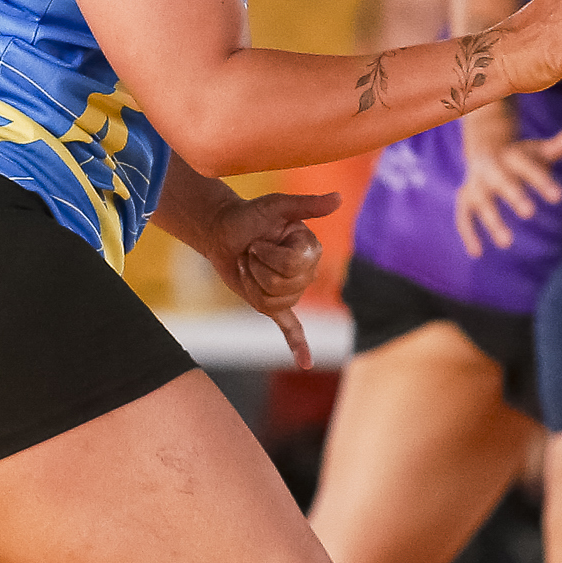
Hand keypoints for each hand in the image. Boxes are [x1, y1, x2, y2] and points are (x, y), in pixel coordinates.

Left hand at [208, 189, 339, 368]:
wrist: (222, 231)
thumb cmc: (249, 215)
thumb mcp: (275, 205)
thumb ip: (307, 205)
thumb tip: (338, 198)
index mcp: (310, 250)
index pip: (293, 266)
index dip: (268, 253)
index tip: (258, 239)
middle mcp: (305, 273)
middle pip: (282, 286)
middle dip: (257, 267)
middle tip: (250, 250)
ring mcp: (290, 291)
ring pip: (272, 302)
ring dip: (250, 282)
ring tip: (248, 263)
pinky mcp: (273, 304)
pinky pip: (291, 328)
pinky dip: (298, 347)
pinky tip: (304, 364)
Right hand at [454, 119, 561, 256]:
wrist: (485, 152)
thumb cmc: (520, 158)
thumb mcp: (539, 150)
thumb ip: (561, 145)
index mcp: (511, 156)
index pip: (527, 167)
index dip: (542, 181)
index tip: (558, 197)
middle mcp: (490, 169)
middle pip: (501, 181)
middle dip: (513, 195)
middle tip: (530, 213)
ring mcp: (475, 185)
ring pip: (482, 202)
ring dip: (492, 220)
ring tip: (507, 243)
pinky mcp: (465, 200)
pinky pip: (463, 216)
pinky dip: (468, 233)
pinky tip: (477, 253)